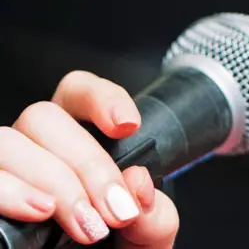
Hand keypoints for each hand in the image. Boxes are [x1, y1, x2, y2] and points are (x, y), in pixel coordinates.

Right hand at [0, 70, 178, 247]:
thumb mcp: (146, 236)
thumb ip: (154, 214)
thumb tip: (138, 182)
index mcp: (81, 143)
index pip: (80, 94)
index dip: (102, 98)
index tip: (128, 125)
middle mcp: (39, 149)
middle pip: (46, 117)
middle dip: (87, 162)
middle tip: (115, 211)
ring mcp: (11, 171)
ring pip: (8, 142)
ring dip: (51, 180)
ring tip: (84, 224)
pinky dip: (7, 190)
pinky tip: (36, 210)